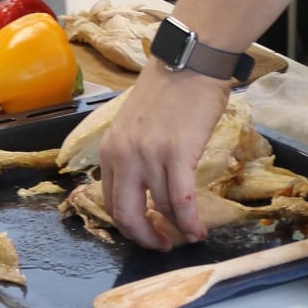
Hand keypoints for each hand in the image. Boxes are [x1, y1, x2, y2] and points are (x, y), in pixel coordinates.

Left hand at [99, 61, 229, 249]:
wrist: (190, 62)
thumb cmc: (168, 90)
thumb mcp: (134, 125)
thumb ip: (132, 154)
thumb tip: (141, 187)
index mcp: (110, 149)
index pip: (110, 200)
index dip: (127, 224)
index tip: (144, 231)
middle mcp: (123, 155)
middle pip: (126, 213)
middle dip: (144, 237)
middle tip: (160, 245)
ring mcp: (149, 155)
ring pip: (159, 207)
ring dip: (176, 229)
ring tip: (191, 234)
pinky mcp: (177, 154)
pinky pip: (180, 200)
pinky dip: (189, 221)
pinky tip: (198, 230)